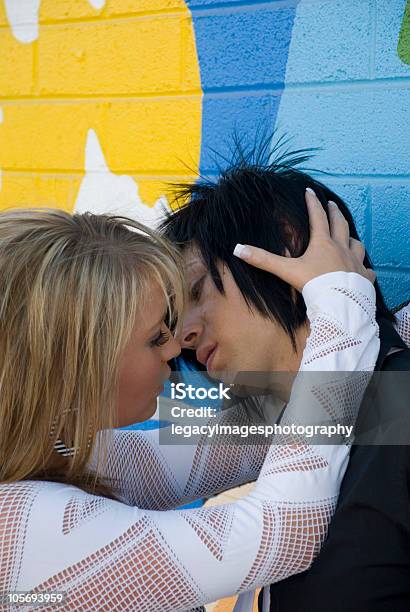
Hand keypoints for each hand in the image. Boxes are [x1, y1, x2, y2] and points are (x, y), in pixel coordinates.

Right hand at [232, 188, 375, 291]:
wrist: (339, 303)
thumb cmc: (313, 285)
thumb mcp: (286, 271)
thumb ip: (263, 260)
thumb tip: (237, 249)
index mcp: (322, 243)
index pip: (317, 217)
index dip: (312, 203)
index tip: (309, 191)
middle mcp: (341, 248)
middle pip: (339, 224)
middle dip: (334, 212)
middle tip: (331, 204)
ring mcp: (355, 262)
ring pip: (356, 244)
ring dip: (352, 238)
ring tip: (349, 236)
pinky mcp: (363, 277)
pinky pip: (366, 270)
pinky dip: (364, 268)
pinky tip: (363, 270)